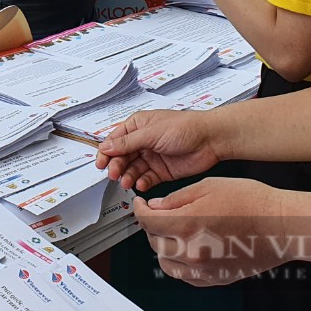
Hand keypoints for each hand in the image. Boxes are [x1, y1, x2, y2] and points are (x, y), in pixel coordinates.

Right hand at [96, 109, 221, 190]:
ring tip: (127, 182)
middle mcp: (143, 141)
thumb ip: (128, 142)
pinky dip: (141, 182)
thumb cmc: (185, 127)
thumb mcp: (152, 132)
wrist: (210, 140)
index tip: (100, 163)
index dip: (106, 152)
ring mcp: (152, 156)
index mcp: (138, 126)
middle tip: (114, 174)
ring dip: (127, 176)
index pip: (115, 140)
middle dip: (116, 166)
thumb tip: (106, 147)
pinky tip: (141, 183)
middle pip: (122, 156)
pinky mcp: (161, 171)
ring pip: (132, 169)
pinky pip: (146, 178)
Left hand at [134, 177, 290, 286]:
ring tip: (170, 231)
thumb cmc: (253, 203)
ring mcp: (204, 270)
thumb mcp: (208, 187)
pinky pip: (184, 276)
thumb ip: (176, 199)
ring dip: (162, 246)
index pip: (148, 221)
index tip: (140, 204)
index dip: (139, 210)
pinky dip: (178, 262)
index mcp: (188, 225)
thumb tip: (156, 207)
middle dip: (151, 226)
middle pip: (155, 242)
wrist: (283, 226)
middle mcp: (192, 252)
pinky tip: (185, 248)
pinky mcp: (215, 279)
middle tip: (157, 213)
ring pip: (166, 262)